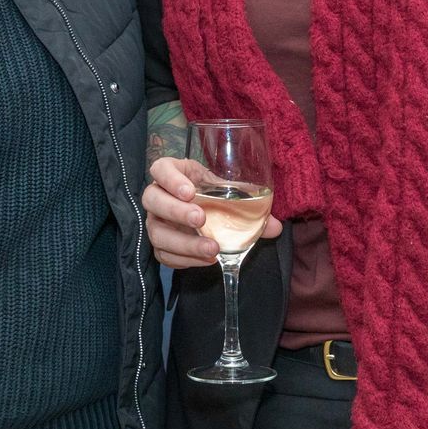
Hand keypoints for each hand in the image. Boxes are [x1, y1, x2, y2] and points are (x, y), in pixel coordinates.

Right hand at [144, 156, 282, 269]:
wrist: (205, 213)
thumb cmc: (215, 196)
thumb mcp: (229, 194)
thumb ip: (251, 207)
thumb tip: (275, 227)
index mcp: (174, 173)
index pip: (160, 169)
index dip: (170, 179)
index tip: (190, 191)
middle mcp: (158, 195)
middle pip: (152, 199)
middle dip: (176, 210)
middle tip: (201, 219)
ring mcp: (156, 221)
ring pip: (156, 232)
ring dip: (184, 242)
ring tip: (211, 248)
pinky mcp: (159, 244)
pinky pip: (163, 255)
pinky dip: (185, 259)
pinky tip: (207, 259)